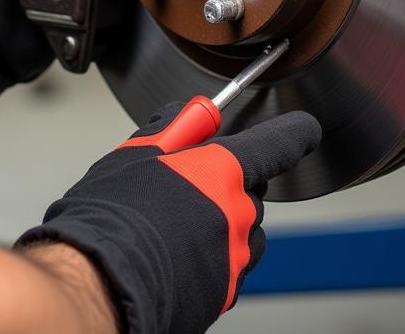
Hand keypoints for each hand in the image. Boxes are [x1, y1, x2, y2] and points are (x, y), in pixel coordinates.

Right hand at [17, 101, 321, 333]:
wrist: (100, 283)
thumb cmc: (113, 216)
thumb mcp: (137, 152)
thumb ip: (174, 127)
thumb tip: (191, 111)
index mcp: (224, 172)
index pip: (277, 144)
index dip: (293, 133)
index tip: (304, 129)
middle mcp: (240, 215)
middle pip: (250, 191)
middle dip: (226, 185)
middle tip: (183, 187)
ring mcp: (234, 257)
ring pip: (242, 231)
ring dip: (220, 224)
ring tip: (173, 227)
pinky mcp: (224, 293)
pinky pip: (228, 265)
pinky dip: (209, 258)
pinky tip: (175, 255)